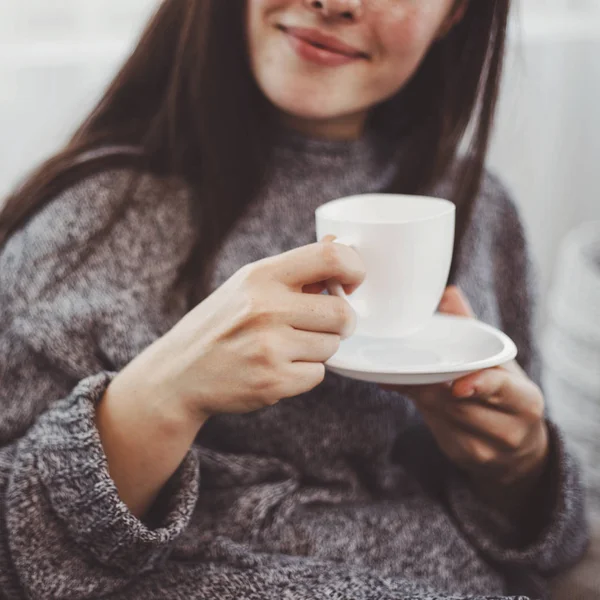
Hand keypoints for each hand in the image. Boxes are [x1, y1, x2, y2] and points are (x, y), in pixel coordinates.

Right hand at [113, 239, 364, 423]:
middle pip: (342, 312)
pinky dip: (305, 373)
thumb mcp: (248, 285)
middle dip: (342, 322)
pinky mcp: (272, 381)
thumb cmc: (221, 323)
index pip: (329, 256)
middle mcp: (266, 308)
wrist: (180, 373)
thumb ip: (295, 269)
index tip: (353, 281)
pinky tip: (278, 367)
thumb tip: (338, 243)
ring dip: (319, 348)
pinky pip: (318, 374)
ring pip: (332, 346)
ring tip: (287, 347)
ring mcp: (269, 346)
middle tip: (325, 325)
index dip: (354, 267)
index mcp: (262, 276)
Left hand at [383, 286, 549, 515]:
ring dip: (418, 391)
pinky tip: (399, 386)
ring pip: (441, 415)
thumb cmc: (505, 395)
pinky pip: (433, 426)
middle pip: (461, 404)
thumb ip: (473, 328)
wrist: (516, 451)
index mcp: (524, 400)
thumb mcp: (499, 363)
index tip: (458, 385)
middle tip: (404, 362)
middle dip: (431, 383)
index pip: (505, 390)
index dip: (481, 385)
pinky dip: (415, 403)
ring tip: (398, 370)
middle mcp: (509, 428)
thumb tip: (448, 294)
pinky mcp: (462, 455)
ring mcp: (484, 448)